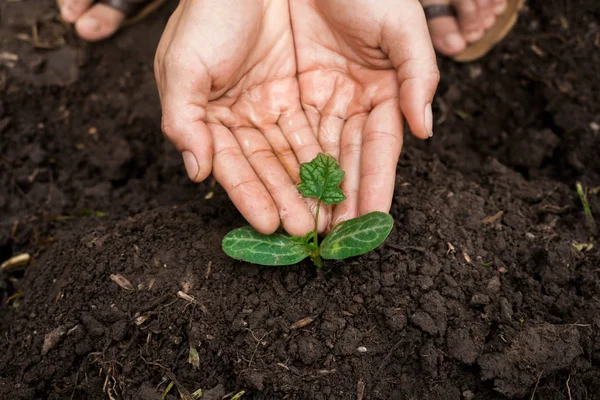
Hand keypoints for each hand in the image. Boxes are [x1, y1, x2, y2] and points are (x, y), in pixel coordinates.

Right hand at [155, 0, 325, 235]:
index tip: (269, 225)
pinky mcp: (302, 90)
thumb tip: (196, 172)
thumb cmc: (206, 13)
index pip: (232, 166)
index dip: (249, 196)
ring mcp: (274, 106)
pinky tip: (338, 180)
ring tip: (328, 216)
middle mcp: (243, 118)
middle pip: (268, 167)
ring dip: (309, 186)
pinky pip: (317, 128)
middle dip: (286, 199)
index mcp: (210, 117)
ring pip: (295, 154)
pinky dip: (326, 154)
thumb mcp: (182, 65)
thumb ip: (183, 120)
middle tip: (307, 230)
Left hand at [289, 0, 439, 228]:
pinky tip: (281, 192)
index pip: (380, 149)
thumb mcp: (403, 27)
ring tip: (306, 226)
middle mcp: (348, 102)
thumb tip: (426, 131)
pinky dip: (280, 163)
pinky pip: (279, 133)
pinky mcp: (281, 90)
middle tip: (335, 236)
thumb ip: (420, 77)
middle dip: (341, 199)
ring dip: (309, 191)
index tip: (374, 220)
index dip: (377, 184)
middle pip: (344, 159)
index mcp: (383, 91)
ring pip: (311, 153)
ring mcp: (315, 98)